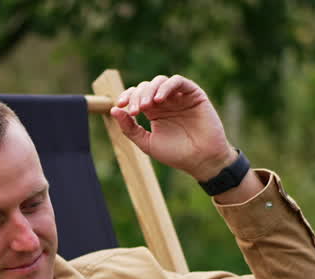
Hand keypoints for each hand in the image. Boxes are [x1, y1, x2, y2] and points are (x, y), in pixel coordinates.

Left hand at [109, 74, 235, 181]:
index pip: (137, 96)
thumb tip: (113, 109)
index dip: (127, 97)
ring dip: (149, 90)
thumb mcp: (147, 143)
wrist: (201, 160)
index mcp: (154, 111)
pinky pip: (178, 81)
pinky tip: (158, 100)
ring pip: (160, 81)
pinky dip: (166, 87)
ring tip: (145, 106)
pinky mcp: (193, 94)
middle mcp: (166, 101)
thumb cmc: (176, 154)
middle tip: (136, 111)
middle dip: (137, 96)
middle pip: (146, 87)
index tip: (121, 106)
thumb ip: (129, 128)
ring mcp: (179, 96)